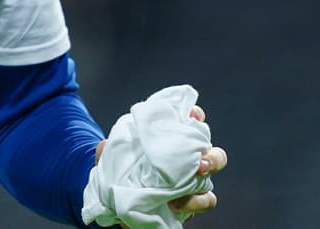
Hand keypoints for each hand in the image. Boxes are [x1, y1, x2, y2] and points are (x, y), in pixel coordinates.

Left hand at [94, 104, 227, 222]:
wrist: (118, 201)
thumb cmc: (121, 170)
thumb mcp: (112, 157)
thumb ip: (109, 149)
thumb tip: (106, 146)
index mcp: (173, 142)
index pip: (191, 123)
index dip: (196, 116)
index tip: (193, 115)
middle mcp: (187, 162)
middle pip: (214, 155)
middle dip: (213, 157)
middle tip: (201, 163)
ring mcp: (190, 184)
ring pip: (210, 183)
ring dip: (205, 187)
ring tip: (188, 188)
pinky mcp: (188, 204)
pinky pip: (202, 203)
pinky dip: (193, 204)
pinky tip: (175, 205)